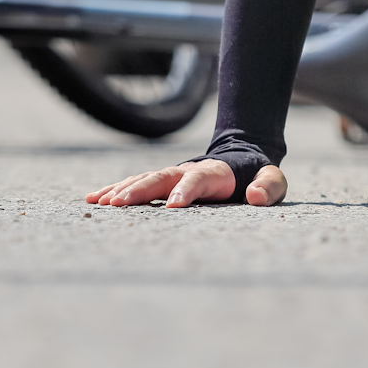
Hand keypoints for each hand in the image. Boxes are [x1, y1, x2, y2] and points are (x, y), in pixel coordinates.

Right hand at [85, 159, 287, 207]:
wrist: (240, 160)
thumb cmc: (258, 178)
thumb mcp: (273, 181)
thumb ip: (269, 186)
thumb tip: (256, 196)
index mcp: (216, 173)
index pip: (199, 179)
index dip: (186, 191)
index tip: (172, 206)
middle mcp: (188, 171)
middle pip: (161, 177)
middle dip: (140, 190)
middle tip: (119, 205)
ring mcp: (172, 175)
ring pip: (143, 179)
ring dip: (122, 190)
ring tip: (102, 203)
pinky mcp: (161, 182)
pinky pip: (136, 184)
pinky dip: (115, 190)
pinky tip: (94, 199)